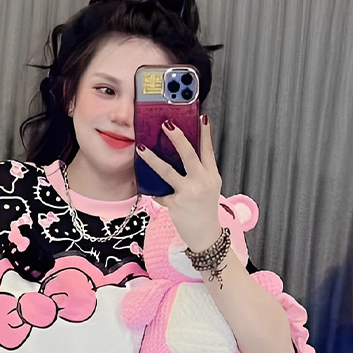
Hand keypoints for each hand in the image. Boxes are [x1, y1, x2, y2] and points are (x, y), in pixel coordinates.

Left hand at [135, 115, 221, 250]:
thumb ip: (199, 172)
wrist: (205, 235)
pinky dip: (154, 190)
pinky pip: (160, 192)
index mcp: (212, 176)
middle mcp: (202, 182)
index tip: (201, 117)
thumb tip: (180, 155)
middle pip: (188, 155)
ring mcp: (188, 193)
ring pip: (167, 171)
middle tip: (166, 124)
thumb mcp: (209, 188)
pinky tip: (148, 187)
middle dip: (177, 137)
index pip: (208, 150)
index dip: (205, 133)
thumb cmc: (205, 209)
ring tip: (141, 148)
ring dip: (152, 159)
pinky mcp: (175, 204)